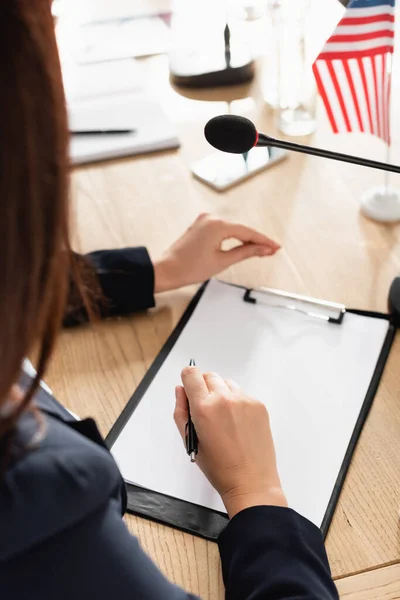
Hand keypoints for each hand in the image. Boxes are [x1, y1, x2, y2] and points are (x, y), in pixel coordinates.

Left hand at [153, 213, 279, 292]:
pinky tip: (242, 244)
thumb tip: (262, 249)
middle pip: (241, 229)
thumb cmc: (188, 268)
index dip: (263, 241)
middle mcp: (210, 218)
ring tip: (260, 250)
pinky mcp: (200, 226)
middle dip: (256, 240)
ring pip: (232, 229)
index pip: (247, 232)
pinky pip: (222, 229)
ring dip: (245, 239)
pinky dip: (233, 237)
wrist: (166, 270)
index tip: (275, 247)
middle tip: (271, 250)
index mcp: (217, 225)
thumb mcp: (222, 261)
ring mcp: (204, 221)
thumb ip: (245, 252)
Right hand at [174, 368, 286, 517]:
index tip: (189, 386)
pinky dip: (237, 402)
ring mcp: (244, 400)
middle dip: (203, 387)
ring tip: (223, 418)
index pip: (191, 374)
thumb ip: (181, 411)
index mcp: (204, 407)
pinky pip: (242, 394)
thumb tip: (180, 390)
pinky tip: (237, 423)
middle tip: (206, 409)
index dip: (188, 379)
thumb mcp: (190, 441)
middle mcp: (224, 399)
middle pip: (208, 375)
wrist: (251, 481)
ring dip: (221, 393)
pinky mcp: (259, 405)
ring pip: (226, 383)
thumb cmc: (219, 467)